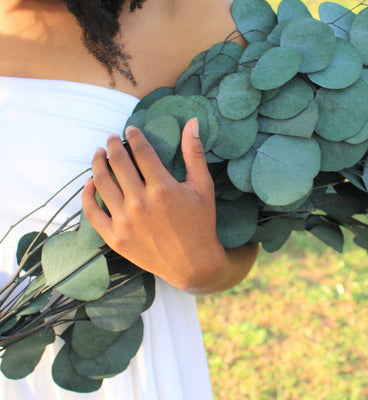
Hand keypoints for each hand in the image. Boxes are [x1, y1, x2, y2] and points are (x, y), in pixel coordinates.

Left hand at [82, 118, 257, 294]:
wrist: (194, 264)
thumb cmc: (201, 223)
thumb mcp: (203, 187)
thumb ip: (194, 153)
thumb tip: (192, 122)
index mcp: (162, 188)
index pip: (141, 151)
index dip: (133, 136)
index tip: (130, 130)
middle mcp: (140, 202)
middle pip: (118, 163)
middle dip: (113, 145)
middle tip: (112, 139)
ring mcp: (125, 221)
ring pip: (101, 183)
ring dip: (98, 163)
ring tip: (99, 154)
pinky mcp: (115, 238)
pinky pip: (92, 211)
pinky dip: (87, 194)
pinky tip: (89, 183)